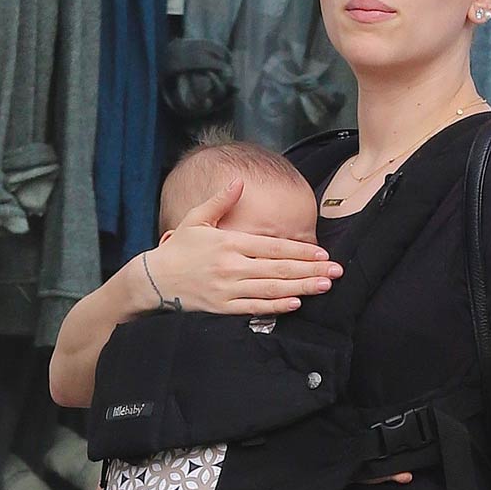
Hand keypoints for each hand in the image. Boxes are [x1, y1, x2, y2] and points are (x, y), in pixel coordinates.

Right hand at [150, 179, 342, 314]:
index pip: (273, 247)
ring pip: (271, 289)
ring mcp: (227, 289)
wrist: (154, 280)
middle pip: (279, 269)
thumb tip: (240, 181)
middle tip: (336, 272)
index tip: (323, 253)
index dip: (300, 251)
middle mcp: (231, 266)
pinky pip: (254, 308)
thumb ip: (221, 200)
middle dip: (310, 270)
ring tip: (324, 286)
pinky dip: (277, 307)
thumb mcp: (197, 219)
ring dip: (301, 288)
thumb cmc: (178, 248)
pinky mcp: (222, 308)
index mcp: (228, 242)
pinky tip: (296, 303)